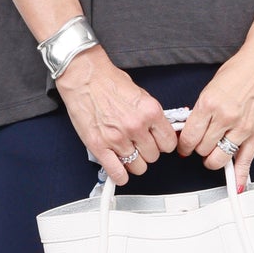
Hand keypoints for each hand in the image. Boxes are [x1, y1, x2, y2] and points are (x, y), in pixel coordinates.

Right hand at [54, 46, 179, 185]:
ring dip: (133, 162)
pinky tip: (120, 170)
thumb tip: (161, 131)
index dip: (163, 144)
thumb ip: (152, 115)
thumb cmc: (108, 81)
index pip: (169, 143)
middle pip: (153, 156)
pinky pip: (117, 173)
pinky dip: (120, 175)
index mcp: (150, 112)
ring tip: (127, 152)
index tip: (158, 143)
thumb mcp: (141, 95)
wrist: (84, 76)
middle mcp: (136, 126)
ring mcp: (117, 138)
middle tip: (139, 144)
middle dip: (147, 151)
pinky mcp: (99, 146)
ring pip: (138, 167)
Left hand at [177, 29, 253, 191]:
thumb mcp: (211, 88)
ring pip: (219, 158)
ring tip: (213, 150)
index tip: (184, 145)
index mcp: (209, 104)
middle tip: (199, 144)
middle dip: (198, 149)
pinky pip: (245, 160)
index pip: (189, 137)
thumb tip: (190, 130)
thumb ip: (201, 111)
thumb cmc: (240, 71)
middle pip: (202, 149)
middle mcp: (225, 117)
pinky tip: (236, 184)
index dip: (183, 145)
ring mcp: (242, 127)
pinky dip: (240, 176)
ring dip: (213, 157)